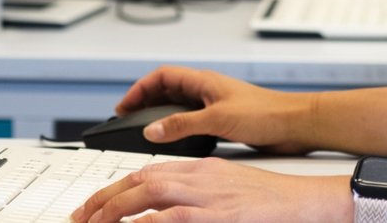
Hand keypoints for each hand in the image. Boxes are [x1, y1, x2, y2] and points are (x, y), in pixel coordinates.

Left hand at [69, 157, 350, 222]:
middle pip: (142, 179)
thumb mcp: (229, 189)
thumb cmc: (271, 200)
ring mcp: (209, 195)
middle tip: (82, 219)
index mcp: (203, 168)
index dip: (116, 187)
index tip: (94, 205)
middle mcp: (202, 176)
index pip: (149, 170)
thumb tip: (162, 213)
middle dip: (105, 199)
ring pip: (149, 193)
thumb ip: (198, 193)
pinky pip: (172, 218)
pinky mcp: (217, 216)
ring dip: (115, 210)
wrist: (304, 200)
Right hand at [115, 66, 316, 153]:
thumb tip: (151, 130)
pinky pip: (191, 120)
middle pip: (167, 89)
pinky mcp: (223, 120)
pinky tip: (173, 141)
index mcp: (204, 82)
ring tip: (144, 131)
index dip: (140, 89)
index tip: (123, 106)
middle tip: (128, 119)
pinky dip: (176, 127)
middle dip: (145, 101)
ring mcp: (214, 105)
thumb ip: (182, 124)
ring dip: (159, 114)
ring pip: (178, 105)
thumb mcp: (217, 119)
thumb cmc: (264, 114)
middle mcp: (207, 90)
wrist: (293, 124)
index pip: (162, 76)